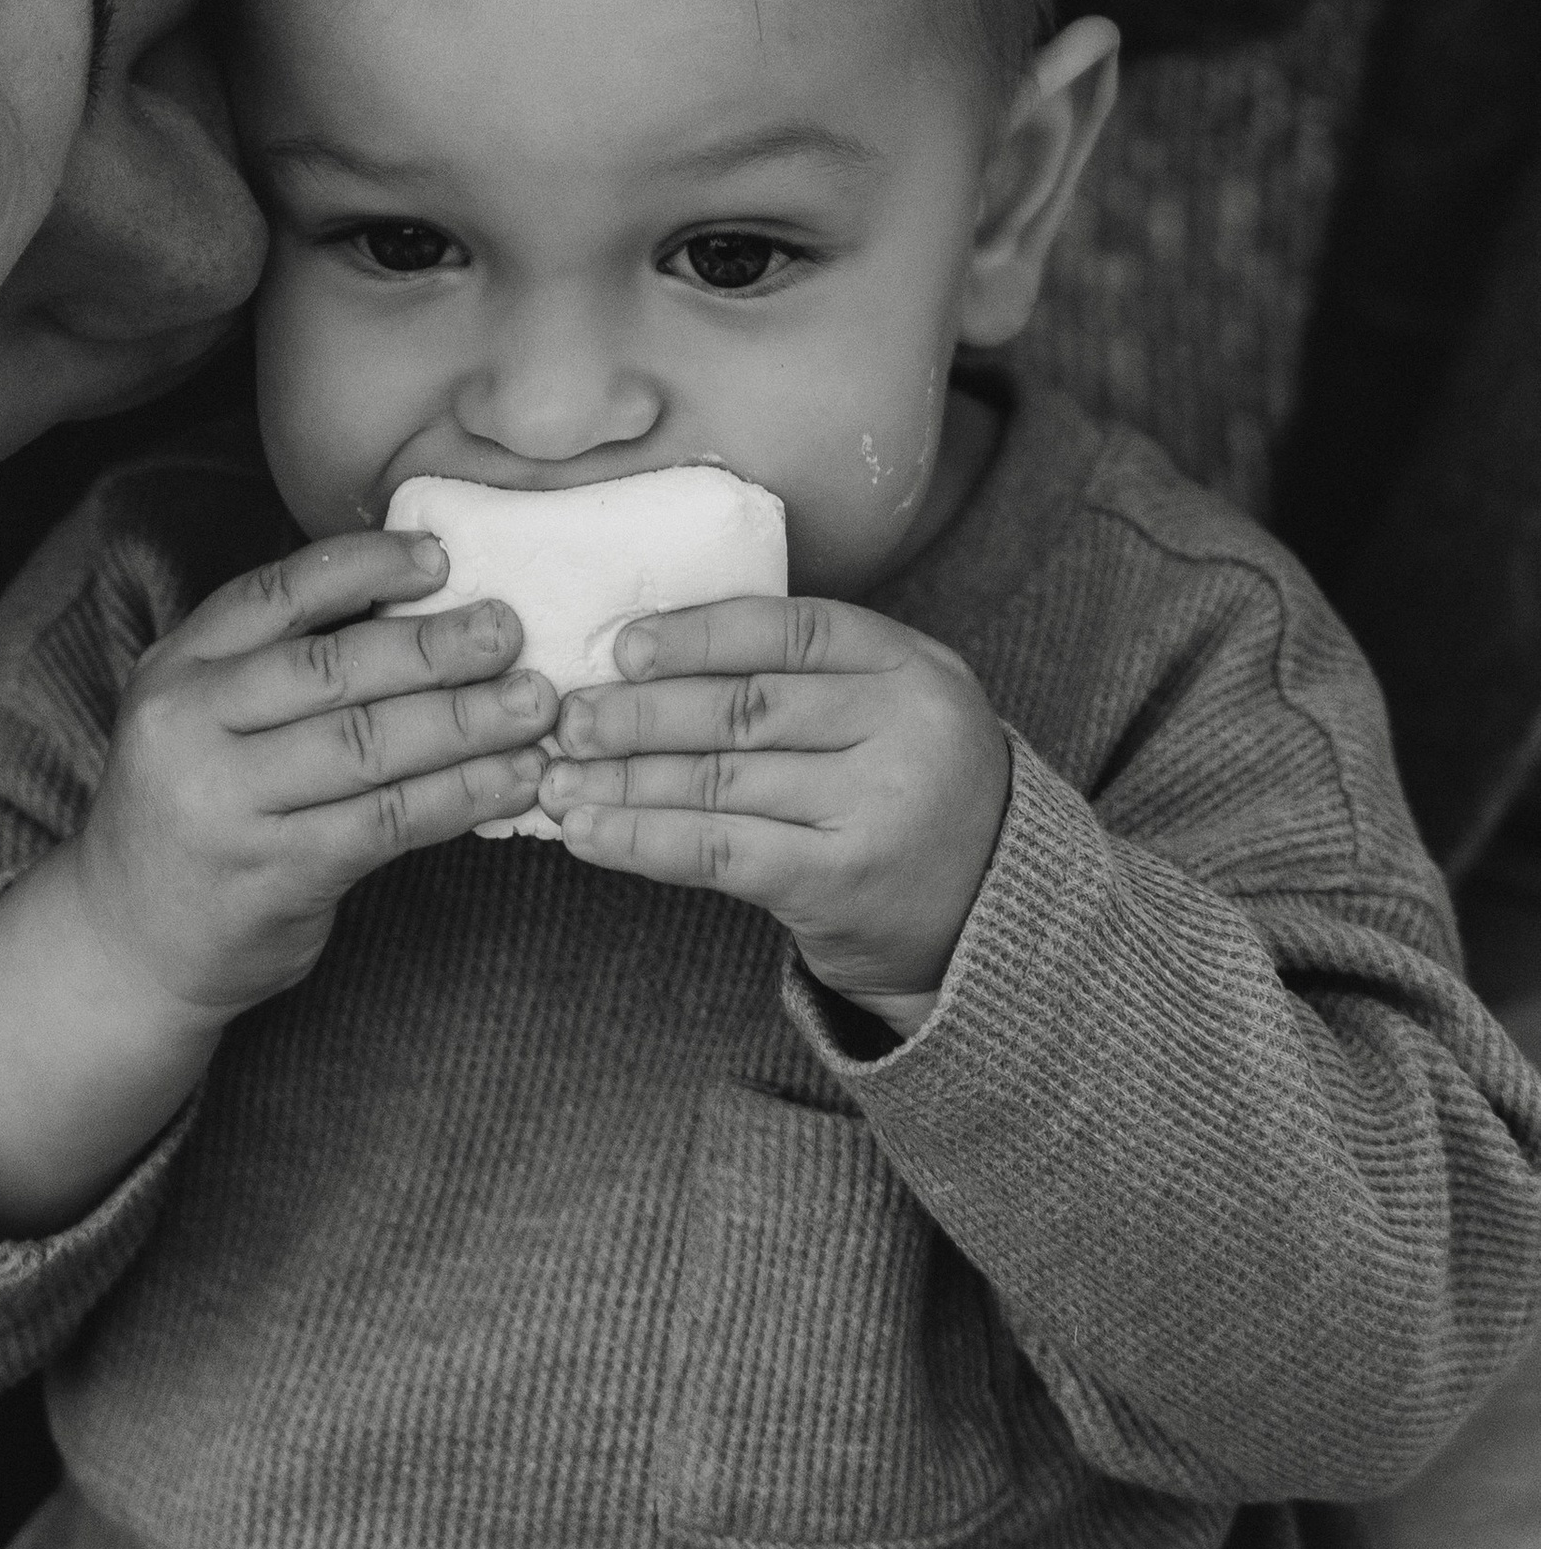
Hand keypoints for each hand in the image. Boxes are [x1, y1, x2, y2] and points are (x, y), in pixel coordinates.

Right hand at [72, 530, 553, 1023]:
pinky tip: (512, 781)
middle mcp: (189, 726)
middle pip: (332, 670)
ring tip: (535, 705)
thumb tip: (422, 605)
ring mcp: (226, 805)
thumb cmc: (196, 810)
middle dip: (434, 647)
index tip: (442, 557)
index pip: (277, 594)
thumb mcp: (201, 715)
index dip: (365, 567)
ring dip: (466, 721)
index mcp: (176, 666)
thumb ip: (278, 665)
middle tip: (512, 631)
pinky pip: (385, 823)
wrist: (127, 942)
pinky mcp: (272, 875)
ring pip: (367, 746)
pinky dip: (460, 797)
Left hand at [540, 593, 1008, 1030]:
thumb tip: (649, 656)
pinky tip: (589, 832)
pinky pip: (718, 851)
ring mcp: (876, 809)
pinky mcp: (839, 882)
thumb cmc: (910, 794)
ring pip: (720, 780)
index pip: (790, 630)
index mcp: (913, 666)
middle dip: (640, 712)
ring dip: (623, 779)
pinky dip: (642, 838)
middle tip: (566, 717)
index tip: (623, 647)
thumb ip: (809, 675)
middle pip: (743, 708)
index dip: (698, 634)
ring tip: (556, 778)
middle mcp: (904, 730)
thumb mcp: (894, 707)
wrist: (992, 918)